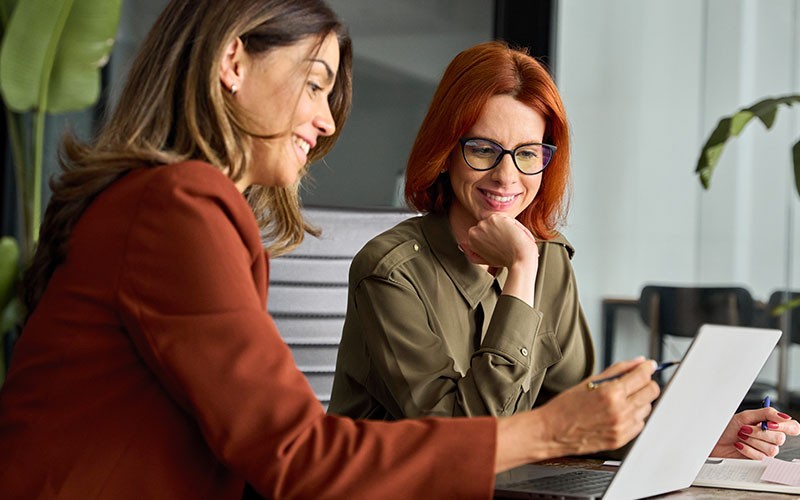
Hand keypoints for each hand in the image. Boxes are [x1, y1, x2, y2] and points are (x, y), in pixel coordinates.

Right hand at [459, 214, 537, 269]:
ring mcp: (484, 223)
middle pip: (492, 224)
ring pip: (500, 220)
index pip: (486, 230)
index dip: (496, 237)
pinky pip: (506, 218)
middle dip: (500, 231)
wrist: (519, 259)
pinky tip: (513, 235)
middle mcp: (475, 229)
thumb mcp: (486, 259)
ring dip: (507, 227)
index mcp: (471, 237)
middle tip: (506, 244)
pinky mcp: (495, 218)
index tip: (501, 246)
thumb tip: (461, 245)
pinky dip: (513, 225)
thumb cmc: (506, 260)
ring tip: (510, 240)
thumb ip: (472, 253)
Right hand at [495, 357, 660, 472]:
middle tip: (636, 380)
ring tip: (622, 399)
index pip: (642, 376)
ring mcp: (622, 427)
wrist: (553, 431)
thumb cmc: (566, 406)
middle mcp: (620, 411)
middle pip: (652, 391)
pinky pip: (640, 424)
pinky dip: (634, 416)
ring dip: (640, 400)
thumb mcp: (589, 381)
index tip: (648, 365)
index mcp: (611, 393)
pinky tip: (619, 412)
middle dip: (647, 383)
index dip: (647, 367)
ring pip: (647, 407)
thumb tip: (637, 362)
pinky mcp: (621, 439)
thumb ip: (617, 370)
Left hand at [710, 408, 799, 458]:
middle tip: (745, 429)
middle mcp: (771, 438)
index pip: (792, 427)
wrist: (714, 440)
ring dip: (752, 440)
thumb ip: (766, 413)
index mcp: (770, 425)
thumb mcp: (745, 416)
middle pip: (780, 438)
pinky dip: (746, 448)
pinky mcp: (759, 460)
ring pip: (772, 449)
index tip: (769, 424)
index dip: (785, 426)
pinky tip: (739, 445)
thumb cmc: (727, 428)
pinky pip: (760, 456)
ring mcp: (766, 450)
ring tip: (741, 436)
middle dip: (759, 432)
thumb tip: (784, 416)